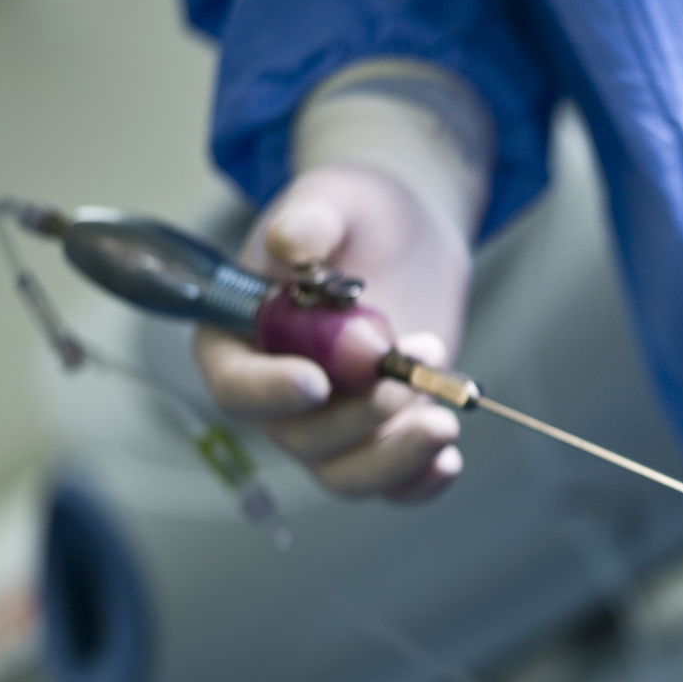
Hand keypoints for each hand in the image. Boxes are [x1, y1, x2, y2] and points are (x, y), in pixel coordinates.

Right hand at [193, 162, 468, 501]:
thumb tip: (290, 243)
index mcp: (237, 340)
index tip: (315, 381)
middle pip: (298, 438)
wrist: (405, 235)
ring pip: (345, 473)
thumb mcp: (331, 198)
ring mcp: (329, 421)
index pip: (234, 385)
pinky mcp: (378, 434)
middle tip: (407, 373)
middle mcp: (276, 394)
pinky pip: (391, 483)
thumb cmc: (354, 213)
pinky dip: (419, 481)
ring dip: (394, 458)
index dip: (268, 390)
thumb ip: (308, 220)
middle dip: (357, 416)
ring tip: (443, 420)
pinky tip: (448, 461)